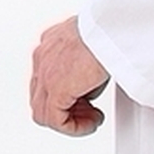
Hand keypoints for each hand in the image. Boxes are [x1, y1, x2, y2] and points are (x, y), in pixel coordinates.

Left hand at [29, 16, 110, 135]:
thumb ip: (83, 67)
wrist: (113, 26)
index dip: (65, 96)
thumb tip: (89, 89)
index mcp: (50, 44)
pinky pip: (56, 121)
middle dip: (66, 110)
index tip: (85, 101)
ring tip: (90, 119)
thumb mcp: (93, 46)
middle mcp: (43, 58)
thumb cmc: (110, 29)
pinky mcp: (56, 89)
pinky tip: (91, 122)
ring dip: (69, 121)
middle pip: (40, 98)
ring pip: (43, 112)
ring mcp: (45, 73)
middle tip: (88, 112)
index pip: (45, 81)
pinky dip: (74, 127)